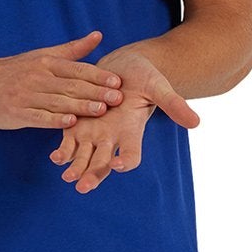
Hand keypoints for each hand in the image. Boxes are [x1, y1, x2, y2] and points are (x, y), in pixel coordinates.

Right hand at [0, 30, 125, 130]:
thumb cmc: (12, 71)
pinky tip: (70, 122)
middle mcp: (37, 77)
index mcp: (46, 63)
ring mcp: (26, 96)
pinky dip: (54, 119)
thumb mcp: (41, 56)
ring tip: (101, 110)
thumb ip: (72, 50)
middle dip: (96, 92)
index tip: (118, 82)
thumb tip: (98, 35)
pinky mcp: (16, 113)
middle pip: (71, 85)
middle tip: (118, 98)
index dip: (98, 76)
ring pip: (58, 101)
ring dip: (81, 106)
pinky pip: (38, 116)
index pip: (77, 69)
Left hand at [49, 47, 199, 192]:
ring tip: (67, 178)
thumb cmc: (145, 76)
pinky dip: (62, 151)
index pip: (132, 155)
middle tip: (83, 186)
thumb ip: (174, 105)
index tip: (120, 164)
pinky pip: (68, 143)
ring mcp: (94, 133)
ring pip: (84, 158)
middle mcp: (112, 138)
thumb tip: (196, 123)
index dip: (126, 161)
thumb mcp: (160, 87)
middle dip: (94, 175)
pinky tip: (55, 158)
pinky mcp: (77, 124)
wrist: (124, 65)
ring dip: (75, 169)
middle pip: (103, 163)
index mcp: (132, 132)